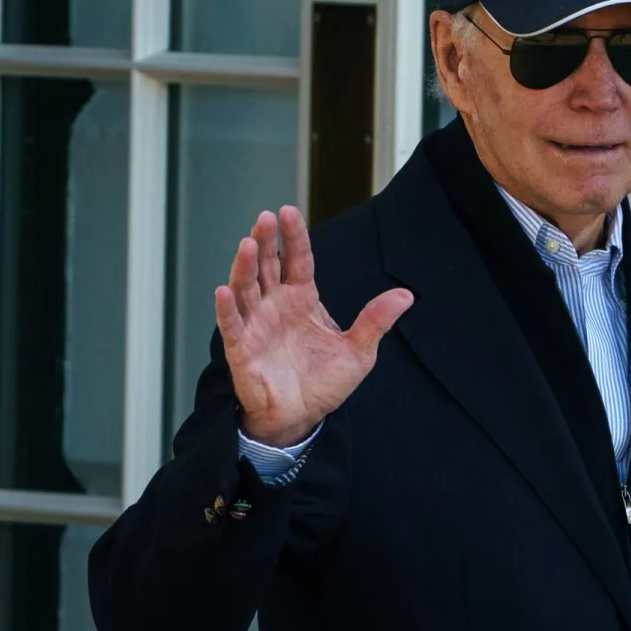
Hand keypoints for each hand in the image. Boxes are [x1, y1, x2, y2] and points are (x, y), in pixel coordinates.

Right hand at [215, 205, 412, 445]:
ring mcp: (256, 325)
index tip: (289, 212)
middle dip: (266, 241)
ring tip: (248, 244)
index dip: (293, 237)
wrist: (302, 418)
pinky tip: (224, 291)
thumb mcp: (359, 351)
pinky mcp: (241, 350)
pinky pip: (231, 326)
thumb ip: (376, 321)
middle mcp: (275, 306)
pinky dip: (226, 310)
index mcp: (302, 299)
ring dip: (245, 266)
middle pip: (267, 265)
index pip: (297, 260)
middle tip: (266, 218)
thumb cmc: (324, 383)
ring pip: (246, 288)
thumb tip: (407, 295)